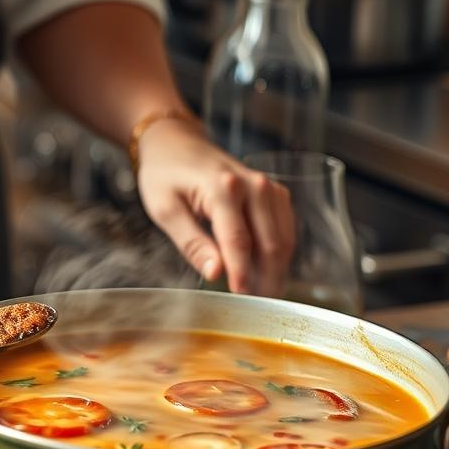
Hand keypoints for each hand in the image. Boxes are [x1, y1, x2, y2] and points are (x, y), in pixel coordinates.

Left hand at [135, 119, 294, 295]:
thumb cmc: (165, 174)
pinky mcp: (273, 192)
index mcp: (223, 188)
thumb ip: (191, 243)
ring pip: (283, 238)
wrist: (175, 142)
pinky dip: (278, 252)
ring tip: (262, 295)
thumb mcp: (165, 210)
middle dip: (266, 278)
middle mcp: (253, 185)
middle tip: (257, 307)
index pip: (239, 241)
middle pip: (271, 242)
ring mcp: (267, 187)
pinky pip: (284, 228)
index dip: (242, 274)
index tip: (242, 299)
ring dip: (276, 268)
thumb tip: (215, 273)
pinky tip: (265, 271)